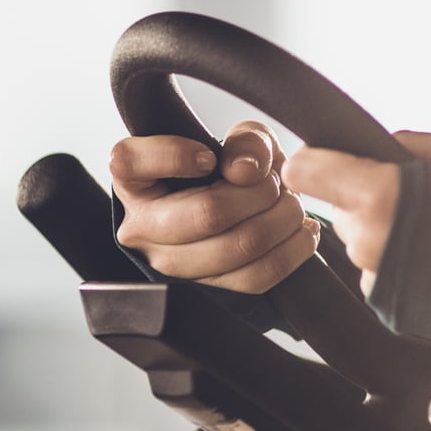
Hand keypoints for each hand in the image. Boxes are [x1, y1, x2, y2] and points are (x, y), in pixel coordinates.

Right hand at [110, 121, 317, 293]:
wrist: (252, 207)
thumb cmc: (235, 168)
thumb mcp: (241, 140)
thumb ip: (246, 141)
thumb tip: (245, 171)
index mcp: (134, 181)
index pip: (129, 161)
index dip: (175, 154)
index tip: (209, 156)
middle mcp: (142, 227)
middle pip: (208, 213)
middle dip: (260, 193)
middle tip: (276, 183)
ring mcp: (169, 265)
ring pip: (236, 248)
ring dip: (281, 220)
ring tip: (291, 204)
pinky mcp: (206, 290)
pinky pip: (255, 277)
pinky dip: (291, 249)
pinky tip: (302, 229)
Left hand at [282, 130, 430, 292]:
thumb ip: (409, 143)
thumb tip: (374, 147)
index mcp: (380, 196)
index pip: (306, 171)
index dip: (319, 162)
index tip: (337, 164)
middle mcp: (369, 243)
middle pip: (338, 211)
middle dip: (365, 201)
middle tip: (417, 203)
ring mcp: (378, 281)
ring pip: (359, 244)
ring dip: (384, 235)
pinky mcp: (391, 310)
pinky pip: (378, 276)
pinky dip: (399, 267)